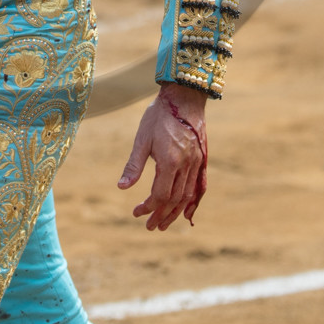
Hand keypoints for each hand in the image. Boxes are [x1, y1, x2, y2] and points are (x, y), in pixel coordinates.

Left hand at [118, 83, 207, 230]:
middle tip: (149, 226)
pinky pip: (201, 186)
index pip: (160, 195)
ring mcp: (197, 162)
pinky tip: (188, 213)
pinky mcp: (202, 158)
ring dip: (176, 213)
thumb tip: (121, 188)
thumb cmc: (159, 115)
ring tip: (164, 224)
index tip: (136, 212)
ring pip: (188, 196)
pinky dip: (195, 202)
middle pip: (175, 200)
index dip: (148, 207)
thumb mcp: (142, 139)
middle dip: (161, 215)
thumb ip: (134, 165)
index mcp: (170, 161)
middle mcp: (186, 165)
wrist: (184, 96)